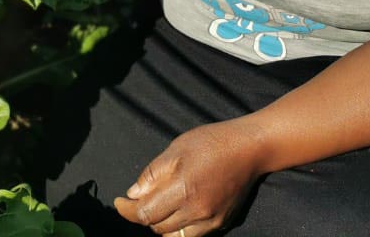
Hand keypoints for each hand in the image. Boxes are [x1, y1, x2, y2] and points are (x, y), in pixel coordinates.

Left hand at [113, 119, 266, 235]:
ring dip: (161, 225)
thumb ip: (152, 174)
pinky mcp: (221, 223)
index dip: (127, 210)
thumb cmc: (212, 142)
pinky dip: (180, 229)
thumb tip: (133, 195)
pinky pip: (193, 236)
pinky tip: (178, 211)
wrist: (250, 149)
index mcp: (183, 190)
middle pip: (158, 228)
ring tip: (159, 206)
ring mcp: (211, 221)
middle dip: (143, 215)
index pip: (145, 214)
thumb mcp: (176, 148)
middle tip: (139, 199)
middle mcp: (197, 211)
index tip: (119, 202)